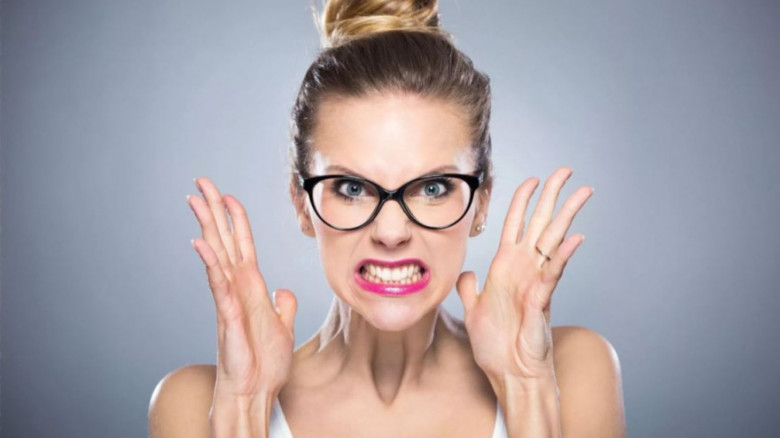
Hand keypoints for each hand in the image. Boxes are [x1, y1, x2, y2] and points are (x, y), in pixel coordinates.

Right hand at [188, 177, 297, 397]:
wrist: (255, 392)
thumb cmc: (263, 364)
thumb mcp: (282, 327)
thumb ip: (282, 305)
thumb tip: (283, 290)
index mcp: (250, 287)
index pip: (242, 244)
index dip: (236, 219)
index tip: (227, 196)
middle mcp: (236, 288)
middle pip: (224, 241)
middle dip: (213, 210)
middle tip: (200, 182)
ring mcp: (229, 300)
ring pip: (217, 255)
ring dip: (208, 226)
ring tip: (195, 199)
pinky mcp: (227, 317)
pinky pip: (218, 285)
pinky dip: (211, 264)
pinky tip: (202, 244)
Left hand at [456, 167, 593, 381]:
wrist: (509, 375)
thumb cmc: (496, 346)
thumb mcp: (473, 311)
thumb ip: (469, 288)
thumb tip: (468, 273)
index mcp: (506, 269)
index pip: (515, 226)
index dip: (522, 201)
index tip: (532, 179)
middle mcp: (524, 270)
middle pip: (540, 224)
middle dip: (552, 196)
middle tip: (566, 171)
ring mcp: (535, 283)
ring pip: (553, 241)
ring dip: (566, 216)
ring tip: (583, 192)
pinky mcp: (541, 301)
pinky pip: (552, 274)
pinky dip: (563, 256)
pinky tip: (575, 238)